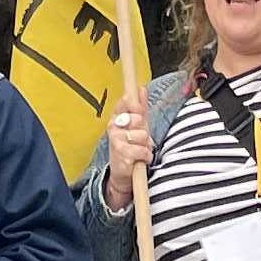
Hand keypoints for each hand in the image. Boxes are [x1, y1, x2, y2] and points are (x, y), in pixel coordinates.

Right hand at [102, 84, 150, 210]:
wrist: (122, 172)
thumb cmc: (130, 146)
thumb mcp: (137, 125)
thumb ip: (140, 107)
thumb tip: (141, 88)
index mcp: (117, 117)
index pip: (126, 101)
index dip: (136, 105)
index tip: (140, 110)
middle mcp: (113, 127)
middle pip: (138, 118)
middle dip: (144, 130)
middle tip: (140, 138)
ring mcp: (116, 141)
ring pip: (142, 135)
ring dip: (146, 145)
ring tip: (140, 150)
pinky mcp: (121, 154)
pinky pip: (143, 150)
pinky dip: (146, 156)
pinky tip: (139, 159)